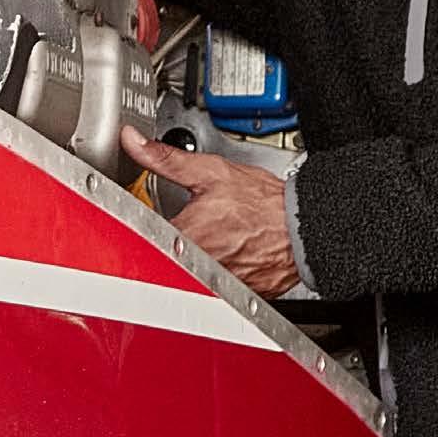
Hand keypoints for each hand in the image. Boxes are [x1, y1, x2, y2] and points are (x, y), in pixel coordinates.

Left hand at [120, 125, 299, 296]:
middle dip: (170, 244)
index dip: (142, 225)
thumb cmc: (265, 203)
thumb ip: (165, 159)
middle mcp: (196, 266)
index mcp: (183, 236)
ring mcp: (215, 284)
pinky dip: (216, 275)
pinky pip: (213, 288)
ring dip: (192, 261)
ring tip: (214, 242)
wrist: (304, 226)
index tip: (151, 218)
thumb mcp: (211, 171)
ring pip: (187, 277)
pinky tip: (229, 257)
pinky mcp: (233, 295)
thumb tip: (133, 142)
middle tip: (193, 228)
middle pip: (163, 259)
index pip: (141, 236)